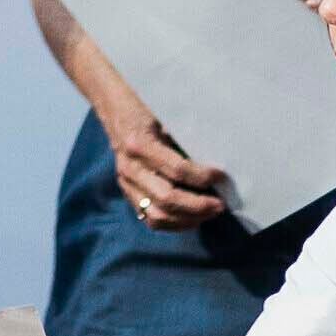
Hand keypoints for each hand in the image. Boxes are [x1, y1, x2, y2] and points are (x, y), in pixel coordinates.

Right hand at [104, 108, 230, 233]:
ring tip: (209, 213)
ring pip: (158, 215)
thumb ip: (183, 142)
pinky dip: (174, 223)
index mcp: (139, 144)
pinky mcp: (127, 194)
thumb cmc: (146, 111)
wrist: (115, 112)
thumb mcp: (165, 119)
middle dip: (198, 205)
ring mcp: (126, 184)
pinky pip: (150, 219)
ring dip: (188, 219)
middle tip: (220, 205)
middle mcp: (130, 168)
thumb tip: (214, 164)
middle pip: (166, 198)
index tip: (221, 176)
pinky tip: (192, 219)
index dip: (202, 177)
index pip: (176, 169)